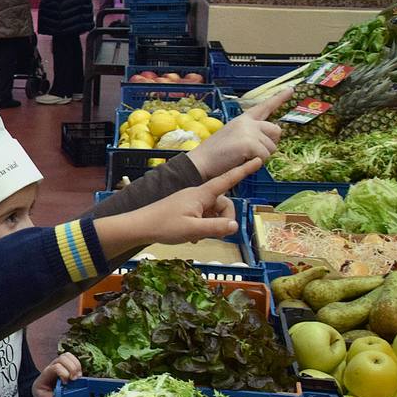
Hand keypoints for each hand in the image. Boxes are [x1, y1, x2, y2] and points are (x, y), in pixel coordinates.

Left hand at [32, 352, 81, 396]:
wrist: (41, 387)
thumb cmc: (43, 391)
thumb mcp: (42, 396)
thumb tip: (58, 396)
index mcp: (47, 372)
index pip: (56, 367)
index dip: (64, 374)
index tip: (65, 383)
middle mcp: (53, 365)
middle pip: (63, 358)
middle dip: (72, 369)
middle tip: (74, 379)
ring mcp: (60, 363)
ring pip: (69, 356)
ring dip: (76, 365)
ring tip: (77, 377)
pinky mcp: (66, 364)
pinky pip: (73, 359)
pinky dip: (78, 365)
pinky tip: (78, 375)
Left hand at [96, 159, 258, 256]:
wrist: (138, 226)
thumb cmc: (163, 226)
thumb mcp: (192, 229)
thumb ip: (216, 228)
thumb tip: (236, 226)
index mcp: (201, 194)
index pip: (227, 179)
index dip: (243, 171)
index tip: (258, 159)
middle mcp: (198, 195)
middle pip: (223, 204)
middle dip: (223, 220)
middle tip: (214, 235)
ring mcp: (191, 202)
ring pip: (213, 213)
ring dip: (211, 226)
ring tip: (197, 236)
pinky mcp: (185, 210)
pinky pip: (203, 217)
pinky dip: (202, 227)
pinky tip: (192, 237)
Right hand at [185, 88, 292, 178]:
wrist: (200, 162)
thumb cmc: (214, 154)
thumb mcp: (233, 138)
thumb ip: (250, 134)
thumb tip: (270, 139)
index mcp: (242, 119)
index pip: (264, 107)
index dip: (279, 98)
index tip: (291, 90)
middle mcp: (247, 122)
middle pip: (276, 131)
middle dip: (270, 144)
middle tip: (252, 152)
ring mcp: (249, 132)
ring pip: (271, 148)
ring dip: (261, 157)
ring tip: (241, 157)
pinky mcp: (249, 143)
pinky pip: (264, 156)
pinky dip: (256, 164)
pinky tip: (241, 161)